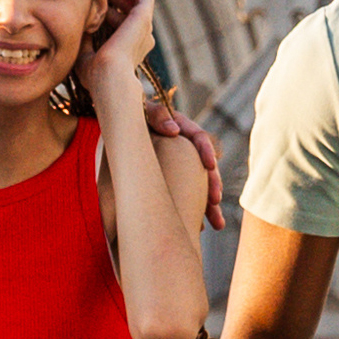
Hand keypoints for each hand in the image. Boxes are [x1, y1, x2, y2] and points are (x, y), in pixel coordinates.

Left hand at [87, 0, 158, 93]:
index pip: (124, 24)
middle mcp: (141, 39)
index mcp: (130, 50)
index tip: (97, 0)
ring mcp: (145, 28)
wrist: (108, 76)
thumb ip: (86, 42)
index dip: (112, 9)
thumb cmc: (96, 74)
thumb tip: (81, 27)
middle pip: (132, 10)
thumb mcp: (86, 56)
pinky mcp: (145, 18)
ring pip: (138, 1)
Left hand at [140, 94, 230, 229]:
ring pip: (199, 186)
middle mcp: (186, 148)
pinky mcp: (174, 179)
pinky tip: (196, 227)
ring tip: (217, 225)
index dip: (206, 151)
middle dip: (212, 186)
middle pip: (204, 168)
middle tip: (215, 202)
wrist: (121, 126)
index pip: (200, 138)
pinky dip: (191, 210)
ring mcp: (181, 165)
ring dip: (209, 206)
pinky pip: (186, 195)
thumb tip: (173, 130)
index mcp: (182, 129)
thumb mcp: (143, 111)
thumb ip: (157, 115)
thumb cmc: (133, 117)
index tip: (210, 166)